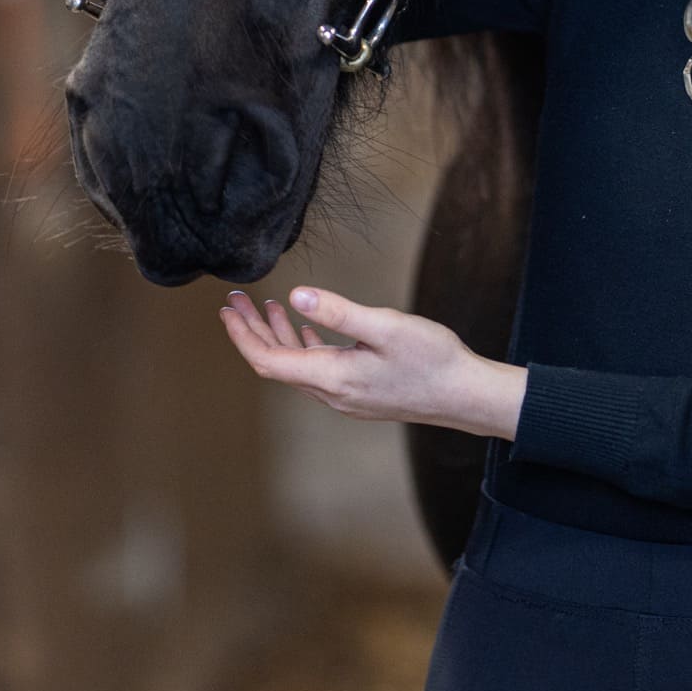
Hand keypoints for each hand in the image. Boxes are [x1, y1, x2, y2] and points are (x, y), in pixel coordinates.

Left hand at [218, 285, 526, 436]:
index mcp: (332, 377)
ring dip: (277, 336)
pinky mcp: (358, 391)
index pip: (269, 361)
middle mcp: (331, 392)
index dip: (243, 336)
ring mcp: (344, 395)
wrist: (463, 394)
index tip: (228, 310)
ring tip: (265, 307)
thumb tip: (295, 296)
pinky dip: (302, 345)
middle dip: (252, 331)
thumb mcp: (386, 326)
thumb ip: (339, 312)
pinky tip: (305, 328)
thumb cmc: (431, 359)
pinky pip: (316, 369)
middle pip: (276, 364)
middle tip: (235, 302)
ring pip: (296, 367)